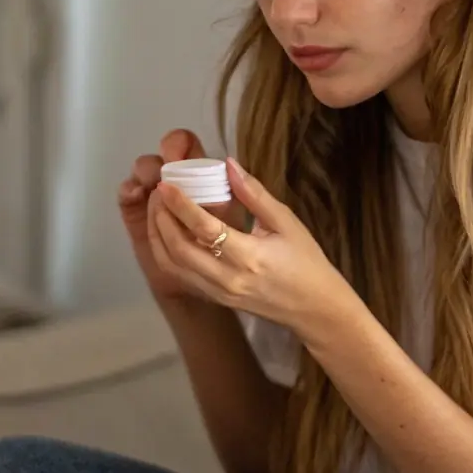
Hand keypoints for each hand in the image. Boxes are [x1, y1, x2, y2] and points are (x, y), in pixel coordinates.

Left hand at [148, 158, 350, 337]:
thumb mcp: (286, 222)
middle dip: (161, 218)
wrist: (314, 308)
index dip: (180, 205)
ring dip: (158, 236)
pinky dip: (167, 253)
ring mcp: (217, 293)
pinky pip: (180, 276)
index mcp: (248, 257)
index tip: (166, 184)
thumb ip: (255, 194)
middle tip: (158, 193)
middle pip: (178, 249)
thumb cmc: (306, 261)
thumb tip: (229, 164)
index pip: (204, 228)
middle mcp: (227, 278)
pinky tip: (168, 233)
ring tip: (158, 210)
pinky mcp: (214, 299)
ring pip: (172, 266)